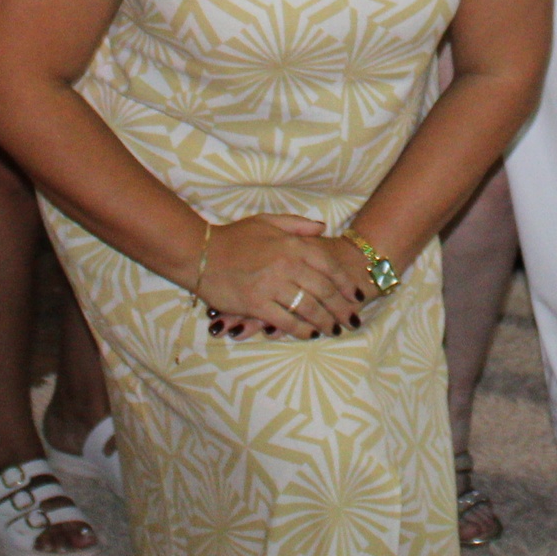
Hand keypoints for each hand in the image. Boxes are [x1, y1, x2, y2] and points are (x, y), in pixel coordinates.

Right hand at [200, 215, 369, 339]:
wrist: (200, 253)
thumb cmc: (234, 237)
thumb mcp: (267, 221)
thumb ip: (297, 225)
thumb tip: (322, 227)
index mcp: (292, 245)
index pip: (329, 266)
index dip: (346, 283)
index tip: (356, 296)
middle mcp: (287, 265)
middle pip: (324, 290)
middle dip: (342, 307)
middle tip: (352, 320)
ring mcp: (272, 286)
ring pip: (309, 308)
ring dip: (325, 321)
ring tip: (335, 330)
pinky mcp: (256, 305)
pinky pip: (286, 321)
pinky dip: (301, 330)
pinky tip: (310, 334)